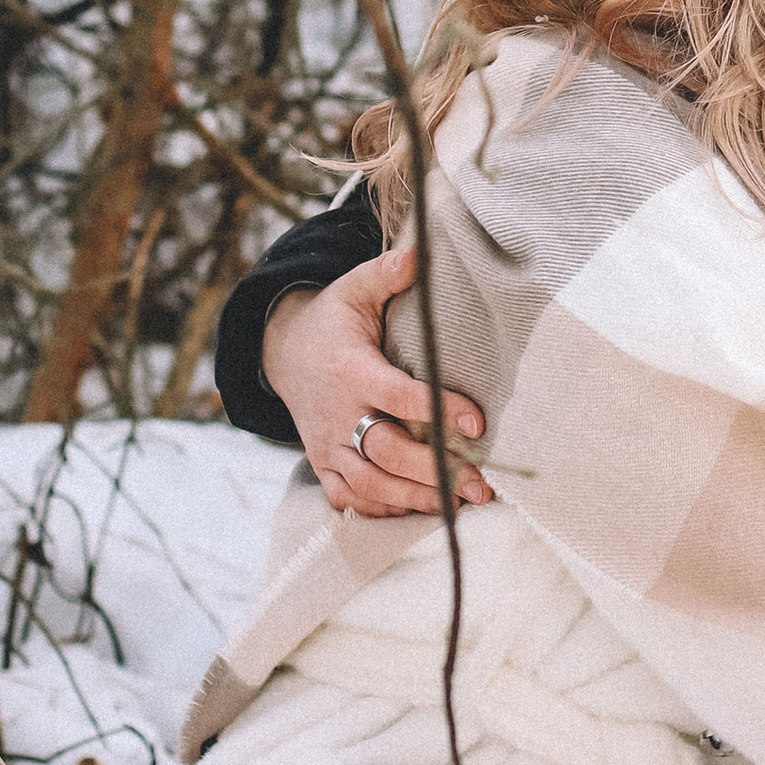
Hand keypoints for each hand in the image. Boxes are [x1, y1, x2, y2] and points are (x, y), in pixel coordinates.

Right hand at [264, 241, 491, 516]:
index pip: (397, 396)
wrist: (283, 352)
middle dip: (434, 472)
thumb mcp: (355, 289)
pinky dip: (385, 512)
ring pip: (370, 485)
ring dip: (416, 499)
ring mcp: (327, 446)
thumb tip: (421, 252)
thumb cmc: (333, 320)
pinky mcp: (324, 465)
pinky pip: (351, 500)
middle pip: (385, 452)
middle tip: (480, 483)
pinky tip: (423, 511)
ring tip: (462, 502)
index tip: (477, 422)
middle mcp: (335, 415)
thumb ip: (386, 273)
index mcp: (349, 370)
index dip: (437, 410)